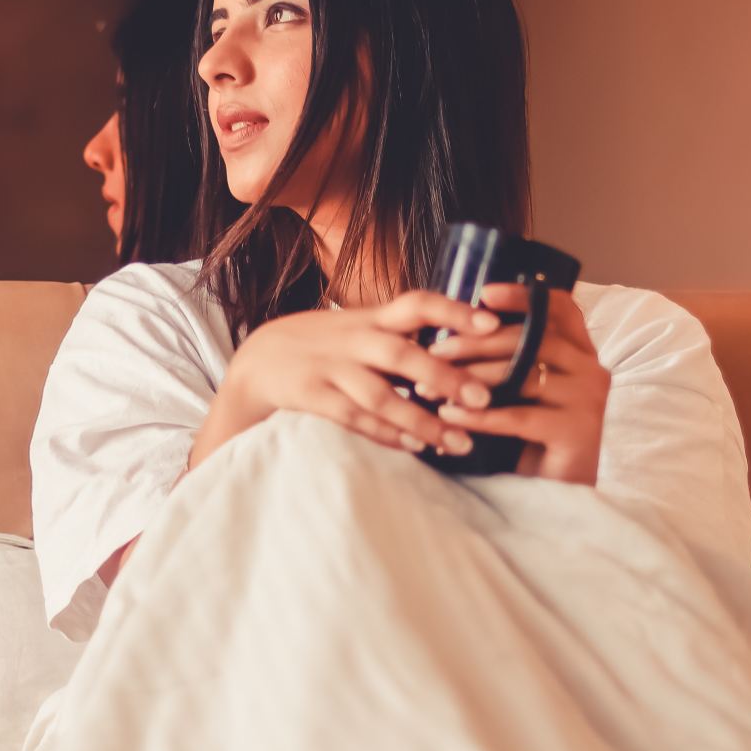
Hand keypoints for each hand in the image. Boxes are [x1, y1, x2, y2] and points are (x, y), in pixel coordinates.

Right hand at [208, 290, 509, 460]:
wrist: (257, 360)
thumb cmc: (323, 344)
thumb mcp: (359, 326)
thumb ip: (402, 332)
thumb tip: (464, 339)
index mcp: (371, 318)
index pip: (416, 304)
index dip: (454, 311)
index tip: (493, 324)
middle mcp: (352, 339)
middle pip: (401, 354)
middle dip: (444, 376)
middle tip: (483, 398)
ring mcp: (329, 369)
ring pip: (379, 395)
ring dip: (421, 420)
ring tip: (459, 443)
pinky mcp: (311, 396)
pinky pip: (353, 418)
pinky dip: (385, 434)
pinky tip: (415, 447)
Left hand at [432, 283, 609, 483]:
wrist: (559, 494)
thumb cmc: (532, 440)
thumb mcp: (519, 392)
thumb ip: (506, 362)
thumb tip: (450, 334)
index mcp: (581, 352)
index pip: (560, 308)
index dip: (523, 296)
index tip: (483, 294)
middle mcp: (593, 368)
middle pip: (533, 338)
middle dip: (476, 343)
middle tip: (434, 352)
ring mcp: (590, 399)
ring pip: (524, 374)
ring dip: (471, 379)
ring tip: (431, 388)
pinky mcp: (579, 431)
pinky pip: (520, 416)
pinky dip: (480, 416)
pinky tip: (449, 417)